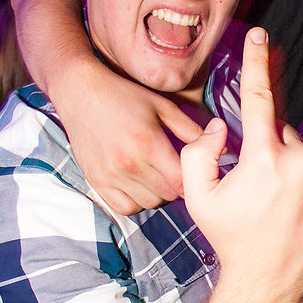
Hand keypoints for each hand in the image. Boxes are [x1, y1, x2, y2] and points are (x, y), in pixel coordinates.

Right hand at [56, 60, 202, 213]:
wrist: (81, 93)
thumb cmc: (126, 96)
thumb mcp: (164, 107)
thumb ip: (191, 130)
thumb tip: (220, 146)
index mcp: (149, 144)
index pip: (182, 182)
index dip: (194, 181)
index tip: (196, 173)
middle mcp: (128, 164)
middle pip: (168, 195)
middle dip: (177, 186)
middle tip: (176, 171)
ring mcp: (110, 176)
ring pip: (148, 203)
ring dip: (158, 194)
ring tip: (157, 175)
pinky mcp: (96, 182)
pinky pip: (125, 208)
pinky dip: (136, 201)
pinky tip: (139, 183)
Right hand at [181, 27, 302, 294]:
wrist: (270, 280)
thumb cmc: (232, 237)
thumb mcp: (198, 197)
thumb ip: (199, 153)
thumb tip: (221, 128)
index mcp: (264, 157)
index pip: (259, 96)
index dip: (257, 62)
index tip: (260, 36)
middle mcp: (299, 159)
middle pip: (276, 127)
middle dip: (260, 142)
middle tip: (250, 184)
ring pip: (298, 143)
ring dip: (283, 154)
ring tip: (272, 194)